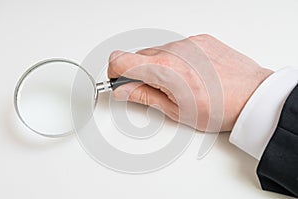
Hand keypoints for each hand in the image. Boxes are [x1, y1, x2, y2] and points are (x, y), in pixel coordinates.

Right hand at [108, 34, 272, 131]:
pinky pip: (177, 48)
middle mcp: (175, 49)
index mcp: (165, 69)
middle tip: (154, 90)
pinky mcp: (200, 39)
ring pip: (158, 52)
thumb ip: (144, 97)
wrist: (254, 96)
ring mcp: (189, 42)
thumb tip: (123, 90)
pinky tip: (190, 74)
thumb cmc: (222, 108)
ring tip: (178, 84)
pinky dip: (176, 60)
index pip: (120, 60)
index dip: (114, 72)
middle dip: (138, 73)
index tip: (120, 83)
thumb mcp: (177, 111)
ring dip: (159, 67)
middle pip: (138, 56)